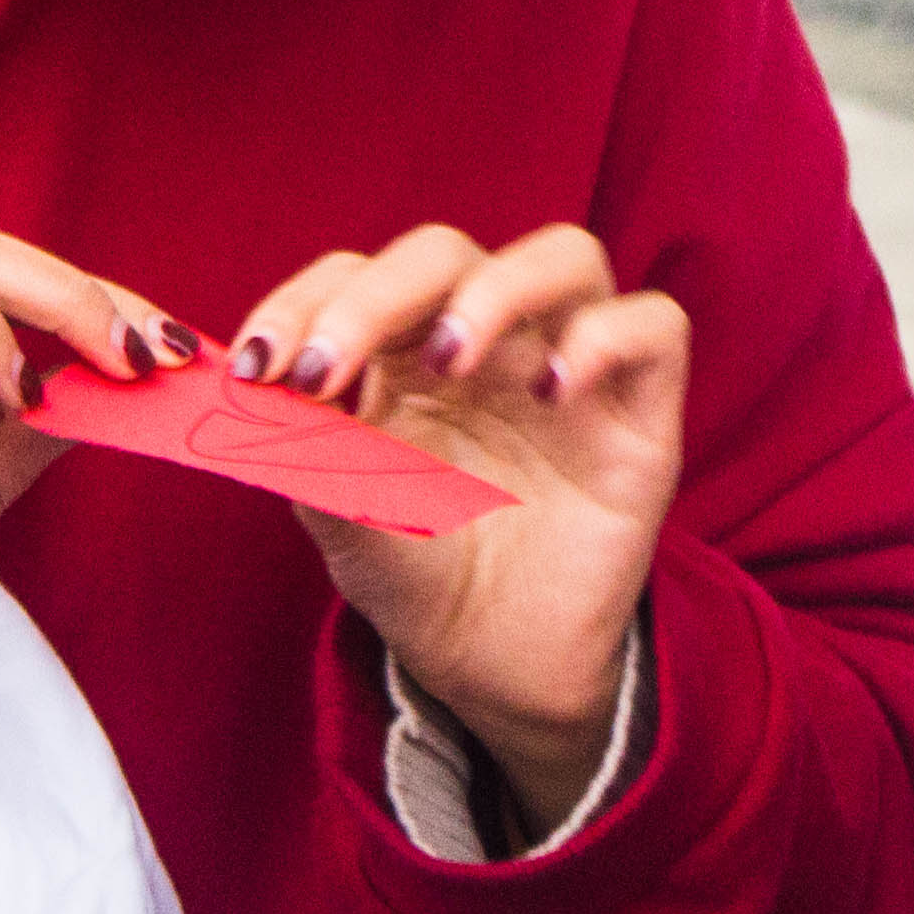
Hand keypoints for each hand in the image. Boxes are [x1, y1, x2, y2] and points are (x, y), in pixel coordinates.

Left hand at [232, 225, 689, 833]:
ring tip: (452, 360)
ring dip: (495, 291)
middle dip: (375, 296)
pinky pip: (655, 326)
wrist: (491, 661)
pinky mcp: (641, 411)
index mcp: (399, 350)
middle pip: (443, 253)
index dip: (300, 303)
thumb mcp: (342, 517)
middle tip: (328, 369)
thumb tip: (259, 385)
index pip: (350, 275)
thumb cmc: (412, 571)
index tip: (258, 367)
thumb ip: (305, 448)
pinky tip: (552, 391)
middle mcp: (484, 340)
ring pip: (563, 256)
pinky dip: (606, 337)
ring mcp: (565, 366)